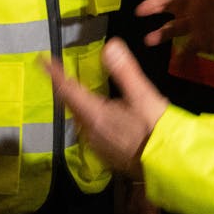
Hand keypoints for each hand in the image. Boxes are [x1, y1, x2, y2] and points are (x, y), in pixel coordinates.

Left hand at [44, 38, 168, 178]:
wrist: (172, 168)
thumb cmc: (157, 131)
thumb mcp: (144, 97)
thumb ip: (125, 72)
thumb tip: (110, 45)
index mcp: (95, 116)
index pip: (68, 90)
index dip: (54, 74)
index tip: (41, 61)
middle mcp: (91, 132)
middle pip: (72, 106)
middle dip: (66, 89)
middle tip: (61, 74)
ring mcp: (99, 147)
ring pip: (82, 120)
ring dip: (79, 105)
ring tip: (78, 92)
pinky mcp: (109, 156)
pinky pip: (93, 132)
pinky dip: (92, 118)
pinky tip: (102, 117)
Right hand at [135, 0, 213, 56]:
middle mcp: (195, 6)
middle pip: (169, 3)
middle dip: (154, 5)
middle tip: (140, 10)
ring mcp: (197, 25)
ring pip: (172, 27)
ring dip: (160, 33)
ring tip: (149, 40)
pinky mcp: (202, 42)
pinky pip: (187, 49)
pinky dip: (180, 56)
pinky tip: (174, 62)